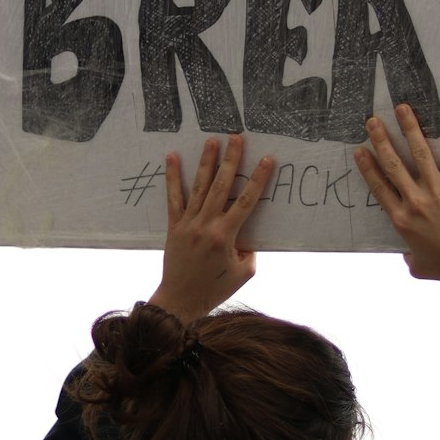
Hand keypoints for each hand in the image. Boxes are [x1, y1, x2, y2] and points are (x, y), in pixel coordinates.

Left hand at [147, 136, 273, 321]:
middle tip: (237, 138)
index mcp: (226, 236)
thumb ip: (249, 250)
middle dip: (231, 160)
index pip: (246, 201)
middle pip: (221, 186)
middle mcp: (206, 225)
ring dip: (206, 162)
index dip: (258, 179)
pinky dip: (172, 177)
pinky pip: (173, 197)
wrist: (180, 301)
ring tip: (211, 141)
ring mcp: (188, 224)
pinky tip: (172, 157)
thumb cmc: (215, 289)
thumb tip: (248, 232)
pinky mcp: (174, 226)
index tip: (267, 160)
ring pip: (199, 186)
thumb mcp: (243, 273)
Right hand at [353, 105, 439, 278]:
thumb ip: (409, 259)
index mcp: (401, 219)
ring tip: (403, 108)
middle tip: (373, 121)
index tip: (360, 151)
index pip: (379, 188)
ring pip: (420, 153)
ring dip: (410, 128)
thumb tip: (407, 257)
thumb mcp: (419, 267)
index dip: (368, 168)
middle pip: (393, 165)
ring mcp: (437, 191)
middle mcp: (415, 201)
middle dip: (382, 140)